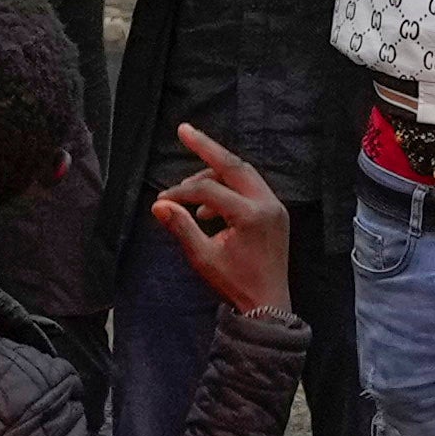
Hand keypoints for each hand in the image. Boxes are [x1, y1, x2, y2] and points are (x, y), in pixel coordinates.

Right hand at [148, 125, 292, 312]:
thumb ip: (181, 227)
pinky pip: (251, 188)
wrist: (268, 305)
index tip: (162, 200)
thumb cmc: (234, 284)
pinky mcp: (276, 213)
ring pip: (243, 174)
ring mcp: (275, 207)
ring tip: (190, 193)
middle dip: (207, 147)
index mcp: (251, 216)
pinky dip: (229, 189)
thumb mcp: (203, 258)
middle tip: (184, 130)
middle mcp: (268, 204)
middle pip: (233, 165)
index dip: (182, 192)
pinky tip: (209, 210)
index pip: (209, 190)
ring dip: (216, 175)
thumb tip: (158, 204)